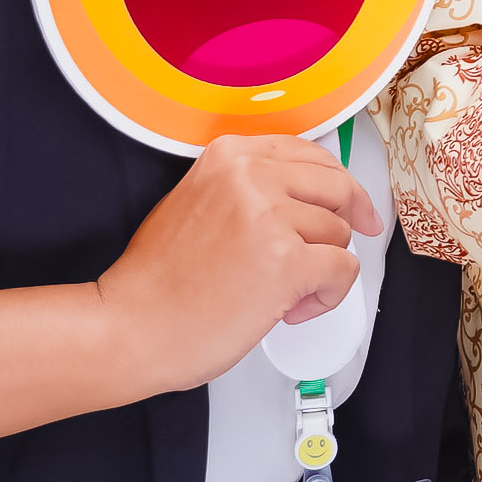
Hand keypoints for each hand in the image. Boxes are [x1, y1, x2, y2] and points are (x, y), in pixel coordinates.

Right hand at [95, 131, 378, 395]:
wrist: (129, 326)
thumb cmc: (158, 281)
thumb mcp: (197, 203)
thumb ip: (247, 189)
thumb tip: (304, 199)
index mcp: (230, 155)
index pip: (310, 154)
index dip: (338, 184)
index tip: (353, 204)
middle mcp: (252, 175)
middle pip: (337, 187)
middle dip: (347, 221)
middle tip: (340, 251)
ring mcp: (270, 216)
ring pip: (339, 233)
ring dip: (321, 270)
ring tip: (282, 295)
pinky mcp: (286, 260)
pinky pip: (343, 270)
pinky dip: (328, 296)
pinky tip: (292, 310)